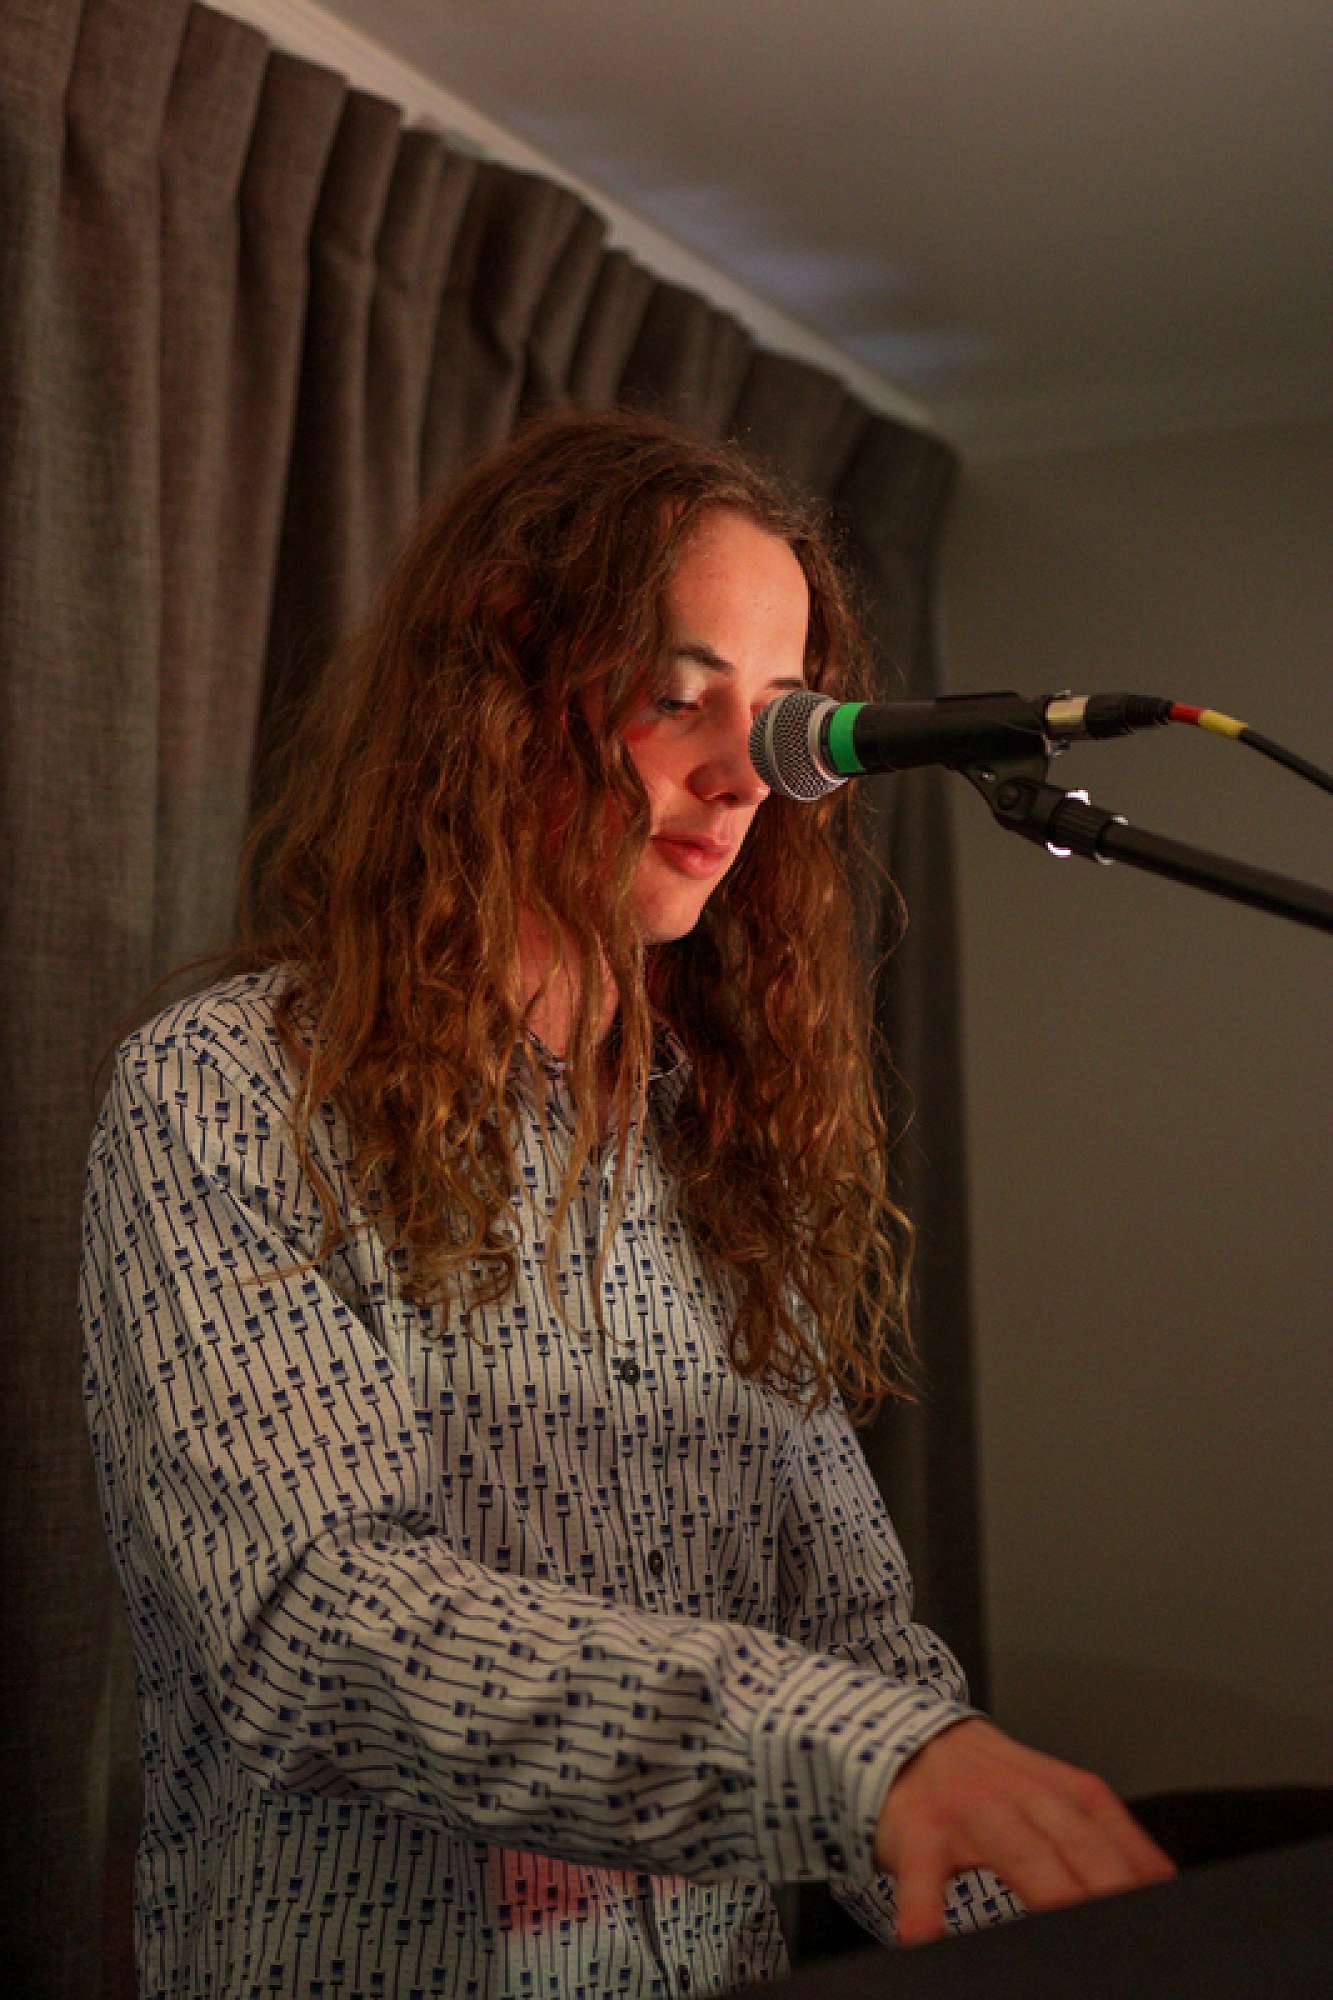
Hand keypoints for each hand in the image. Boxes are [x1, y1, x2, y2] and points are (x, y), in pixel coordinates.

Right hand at [873, 1717, 1175, 1945]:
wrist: (912, 1742)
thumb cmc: (991, 1783)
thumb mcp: (1052, 1796)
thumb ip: (1102, 1838)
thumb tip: (1161, 1884)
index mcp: (1062, 1792)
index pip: (1115, 1833)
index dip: (1142, 1875)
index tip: (1164, 1913)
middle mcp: (1022, 1797)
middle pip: (1077, 1843)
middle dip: (1108, 1885)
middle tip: (1130, 1933)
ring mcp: (970, 1812)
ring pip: (1017, 1852)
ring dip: (1046, 1890)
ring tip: (1066, 1934)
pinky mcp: (919, 1833)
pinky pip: (924, 1875)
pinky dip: (925, 1907)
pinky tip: (926, 1937)